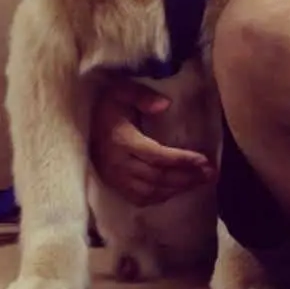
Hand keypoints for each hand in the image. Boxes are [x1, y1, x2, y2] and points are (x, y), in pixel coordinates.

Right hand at [89, 79, 215, 206]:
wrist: (78, 122)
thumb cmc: (106, 104)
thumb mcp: (121, 90)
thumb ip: (142, 96)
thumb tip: (165, 104)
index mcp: (122, 140)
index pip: (156, 155)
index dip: (181, 160)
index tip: (204, 160)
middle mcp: (118, 163)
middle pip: (157, 177)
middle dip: (187, 177)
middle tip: (211, 174)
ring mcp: (114, 177)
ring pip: (150, 191)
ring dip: (178, 188)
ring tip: (201, 181)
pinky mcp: (113, 184)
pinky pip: (139, 197)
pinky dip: (160, 197)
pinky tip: (177, 190)